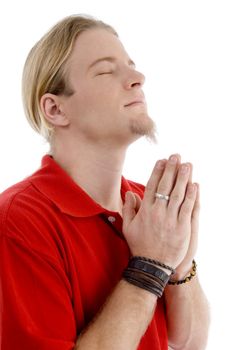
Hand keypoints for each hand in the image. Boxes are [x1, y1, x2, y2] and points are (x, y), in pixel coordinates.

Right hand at [122, 154, 198, 268]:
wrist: (151, 265)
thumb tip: (130, 193)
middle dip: (171, 169)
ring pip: (178, 194)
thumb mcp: (128, 227)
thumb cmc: (139, 245)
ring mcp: (170, 220)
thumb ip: (128, 209)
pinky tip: (194, 185)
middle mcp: (158, 212)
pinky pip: (188, 208)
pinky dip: (191, 196)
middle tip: (176, 156)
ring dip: (183, 178)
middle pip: (166, 186)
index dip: (158, 172)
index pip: (152, 186)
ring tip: (187, 164)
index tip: (162, 160)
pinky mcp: (182, 228)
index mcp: (145, 211)